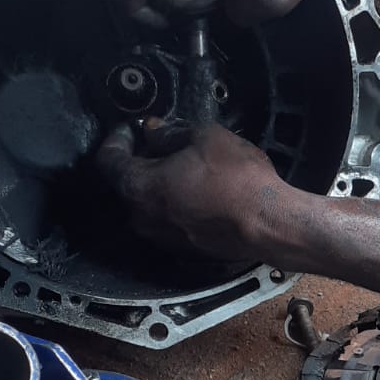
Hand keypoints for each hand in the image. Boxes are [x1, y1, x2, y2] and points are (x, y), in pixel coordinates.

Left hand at [97, 121, 290, 261]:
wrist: (271, 225)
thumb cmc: (239, 180)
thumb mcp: (205, 137)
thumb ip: (171, 133)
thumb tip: (155, 131)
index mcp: (138, 187)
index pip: (108, 159)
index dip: (118, 138)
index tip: (132, 128)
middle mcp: (143, 218)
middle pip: (128, 184)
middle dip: (141, 161)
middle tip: (161, 144)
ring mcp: (164, 238)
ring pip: (151, 206)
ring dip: (161, 186)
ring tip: (186, 168)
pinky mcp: (186, 251)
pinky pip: (171, 222)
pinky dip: (178, 205)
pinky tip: (201, 192)